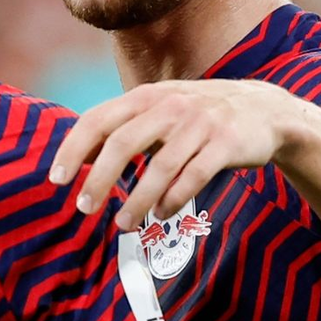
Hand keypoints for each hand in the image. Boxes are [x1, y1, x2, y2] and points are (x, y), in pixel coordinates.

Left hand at [50, 80, 301, 230]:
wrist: (264, 110)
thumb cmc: (197, 116)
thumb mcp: (158, 111)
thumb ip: (121, 129)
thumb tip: (78, 157)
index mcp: (146, 97)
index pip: (98, 120)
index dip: (74, 149)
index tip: (56, 179)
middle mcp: (170, 105)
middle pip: (123, 142)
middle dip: (99, 178)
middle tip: (83, 207)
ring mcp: (200, 124)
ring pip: (160, 165)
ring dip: (137, 199)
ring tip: (122, 224)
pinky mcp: (227, 143)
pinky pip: (195, 176)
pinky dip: (175, 199)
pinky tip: (162, 215)